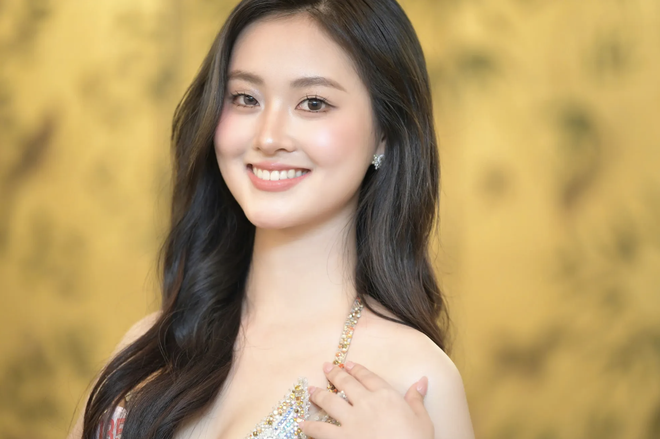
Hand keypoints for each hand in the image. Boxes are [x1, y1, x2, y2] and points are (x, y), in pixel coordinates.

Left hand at [299, 361, 433, 438]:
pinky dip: (309, 427)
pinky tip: (301, 424)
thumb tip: (421, 381)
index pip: (368, 376)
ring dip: (318, 395)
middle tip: (325, 367)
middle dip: (334, 374)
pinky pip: (320, 431)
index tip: (348, 364)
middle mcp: (366, 403)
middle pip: (346, 384)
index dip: (357, 369)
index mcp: (386, 396)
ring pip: (329, 402)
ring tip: (310, 390)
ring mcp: (351, 421)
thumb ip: (417, 400)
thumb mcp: (423, 421)